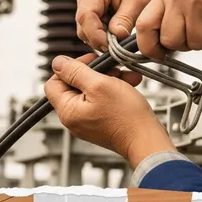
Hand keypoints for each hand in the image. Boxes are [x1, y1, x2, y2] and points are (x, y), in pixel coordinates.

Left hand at [43, 53, 176, 167]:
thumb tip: (57, 62)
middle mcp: (74, 118)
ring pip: (91, 91)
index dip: (70, 68)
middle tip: (113, 69)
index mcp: (67, 111)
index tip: (90, 61)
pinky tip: (130, 85)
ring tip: (127, 77)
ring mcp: (87, 122)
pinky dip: (114, 90)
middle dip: (96, 72)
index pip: (53, 83)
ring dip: (109, 79)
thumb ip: (75, 72)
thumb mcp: (99, 85)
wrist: (147, 139)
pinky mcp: (101, 122)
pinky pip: (102, 100)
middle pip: (74, 85)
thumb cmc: (126, 116)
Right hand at [75, 0, 165, 51]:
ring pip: (86, 32)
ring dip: (102, 40)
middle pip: (83, 27)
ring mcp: (85, 5)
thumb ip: (126, 18)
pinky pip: (92, 31)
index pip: (86, 16)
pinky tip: (118, 33)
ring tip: (122, 37)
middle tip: (120, 46)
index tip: (111, 46)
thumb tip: (116, 36)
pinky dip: (104, 37)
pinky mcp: (91, 13)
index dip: (96, 34)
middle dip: (100, 40)